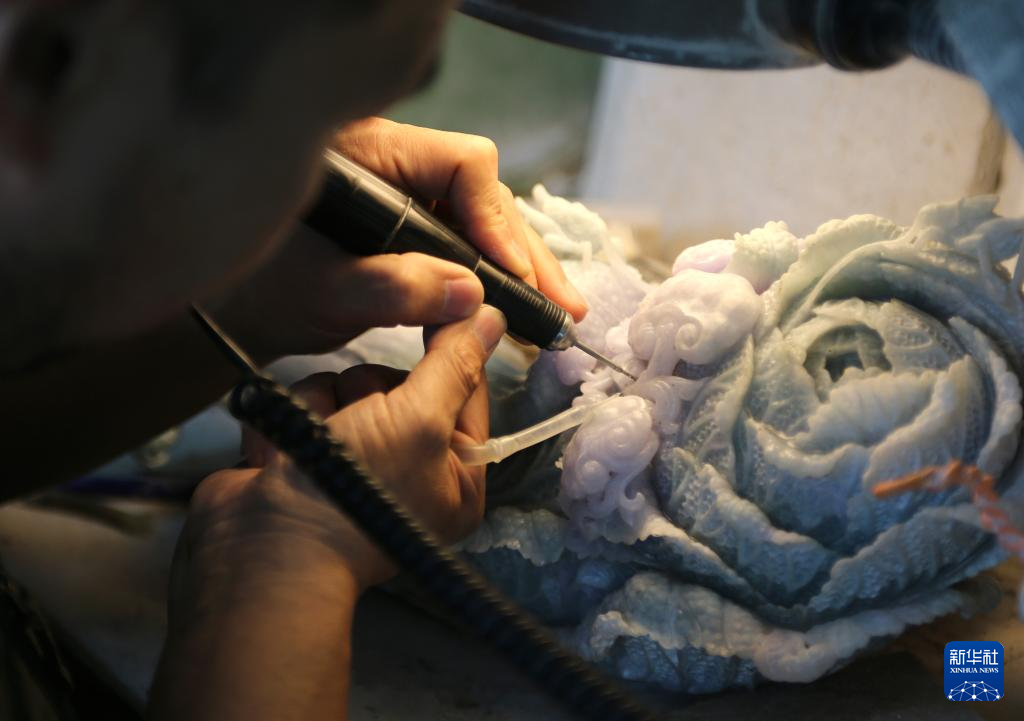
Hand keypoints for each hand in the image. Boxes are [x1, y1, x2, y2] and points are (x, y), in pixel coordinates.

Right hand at [172, 306, 505, 614]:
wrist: (263, 547)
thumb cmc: (359, 490)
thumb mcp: (420, 420)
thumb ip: (453, 365)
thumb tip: (492, 316)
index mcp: (456, 475)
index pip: (465, 391)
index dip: (449, 353)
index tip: (436, 313)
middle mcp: (410, 468)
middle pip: (398, 383)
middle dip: (369, 393)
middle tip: (361, 422)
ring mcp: (355, 460)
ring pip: (348, 387)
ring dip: (326, 405)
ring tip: (318, 442)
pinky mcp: (308, 451)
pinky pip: (309, 403)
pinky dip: (296, 421)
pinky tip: (284, 454)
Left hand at [213, 118, 586, 361]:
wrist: (238, 312)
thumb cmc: (261, 288)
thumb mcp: (321, 290)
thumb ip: (389, 289)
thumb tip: (469, 294)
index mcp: (370, 152)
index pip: (461, 164)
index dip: (494, 219)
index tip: (509, 275)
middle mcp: (400, 166)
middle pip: (484, 196)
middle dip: (525, 253)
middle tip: (562, 305)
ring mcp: (411, 198)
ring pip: (484, 224)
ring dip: (522, 270)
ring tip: (558, 314)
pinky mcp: (415, 231)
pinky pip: (468, 246)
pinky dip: (495, 280)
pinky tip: (521, 309)